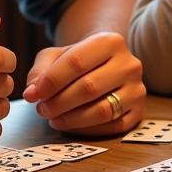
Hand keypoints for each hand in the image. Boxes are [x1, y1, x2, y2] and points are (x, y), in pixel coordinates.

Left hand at [23, 31, 144, 133]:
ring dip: (71, 118)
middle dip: (59, 102)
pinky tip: (70, 124)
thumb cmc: (79, 61)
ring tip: (53, 118)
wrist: (106, 66)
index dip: (50, 81)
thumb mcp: (57, 55)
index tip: (31, 95)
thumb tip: (32, 92)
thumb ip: (41, 70)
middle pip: (89, 87)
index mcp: (110, 41)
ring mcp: (137, 89)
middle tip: (41, 109)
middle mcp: (130, 64)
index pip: (76, 62)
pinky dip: (86, 129)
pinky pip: (112, 127)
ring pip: (102, 110)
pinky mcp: (139, 112)